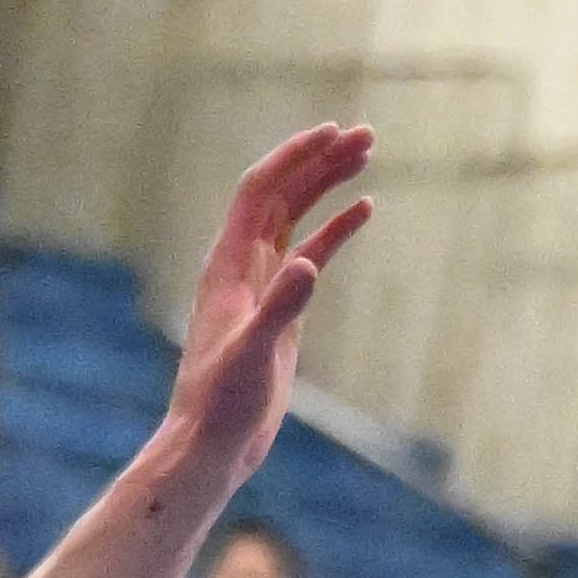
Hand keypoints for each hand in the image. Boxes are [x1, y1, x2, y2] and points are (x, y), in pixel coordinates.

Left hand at [160, 128, 372, 506]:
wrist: (211, 444)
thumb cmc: (221, 403)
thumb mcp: (253, 355)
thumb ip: (280, 308)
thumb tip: (307, 264)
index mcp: (227, 265)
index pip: (259, 192)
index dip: (293, 158)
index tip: (331, 133)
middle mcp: (241, 265)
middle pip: (281, 194)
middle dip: (319, 161)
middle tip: (365, 135)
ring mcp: (262, 284)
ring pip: (296, 217)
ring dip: (327, 184)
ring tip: (366, 154)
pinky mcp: (281, 308)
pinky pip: (310, 252)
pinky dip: (336, 229)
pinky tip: (365, 210)